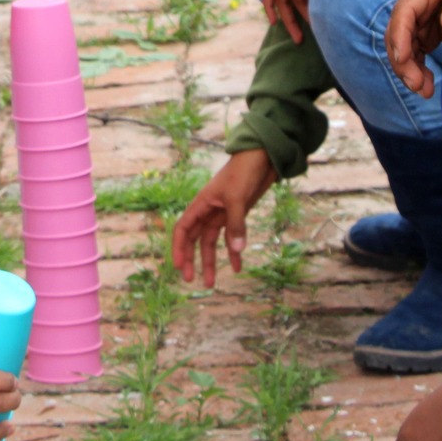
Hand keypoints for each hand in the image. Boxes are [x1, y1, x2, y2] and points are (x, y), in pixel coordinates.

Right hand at [171, 149, 276, 285]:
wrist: (262, 157)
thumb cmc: (244, 172)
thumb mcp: (238, 197)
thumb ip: (236, 224)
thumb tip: (237, 251)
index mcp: (201, 204)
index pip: (183, 229)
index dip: (179, 248)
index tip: (179, 267)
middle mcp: (209, 211)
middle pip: (195, 240)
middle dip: (192, 260)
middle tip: (191, 281)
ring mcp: (223, 213)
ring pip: (212, 242)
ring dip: (212, 261)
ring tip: (211, 283)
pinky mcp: (237, 215)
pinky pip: (232, 237)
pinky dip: (234, 252)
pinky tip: (238, 267)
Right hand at [386, 0, 441, 97]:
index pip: (404, 11)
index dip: (400, 37)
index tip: (404, 61)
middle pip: (399, 31)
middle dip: (403, 59)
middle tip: (418, 86)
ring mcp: (424, 13)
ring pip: (406, 43)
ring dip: (409, 67)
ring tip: (425, 91)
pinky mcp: (433, 25)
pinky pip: (417, 48)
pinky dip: (419, 65)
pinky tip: (426, 83)